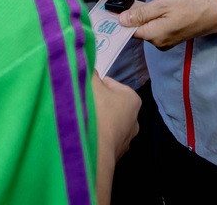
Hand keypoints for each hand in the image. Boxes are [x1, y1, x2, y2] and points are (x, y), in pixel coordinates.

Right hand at [91, 72, 140, 204]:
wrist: (95, 152)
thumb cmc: (97, 114)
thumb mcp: (91, 85)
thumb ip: (89, 71)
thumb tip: (86, 62)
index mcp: (132, 99)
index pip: (109, 84)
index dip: (93, 86)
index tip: (84, 93)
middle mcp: (134, 119)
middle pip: (109, 104)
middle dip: (96, 104)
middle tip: (81, 107)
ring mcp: (126, 139)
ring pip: (107, 123)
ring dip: (96, 121)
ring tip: (82, 123)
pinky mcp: (117, 154)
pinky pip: (104, 139)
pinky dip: (96, 137)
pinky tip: (86, 137)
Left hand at [119, 0, 216, 49]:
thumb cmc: (191, 3)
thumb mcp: (163, 4)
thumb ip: (141, 13)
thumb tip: (121, 21)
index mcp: (154, 36)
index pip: (129, 30)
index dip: (121, 18)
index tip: (117, 6)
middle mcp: (159, 43)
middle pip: (138, 30)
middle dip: (134, 16)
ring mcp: (168, 41)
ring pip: (148, 28)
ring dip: (146, 16)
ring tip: (150, 2)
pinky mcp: (175, 36)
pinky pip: (158, 28)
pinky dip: (155, 19)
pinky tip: (160, 8)